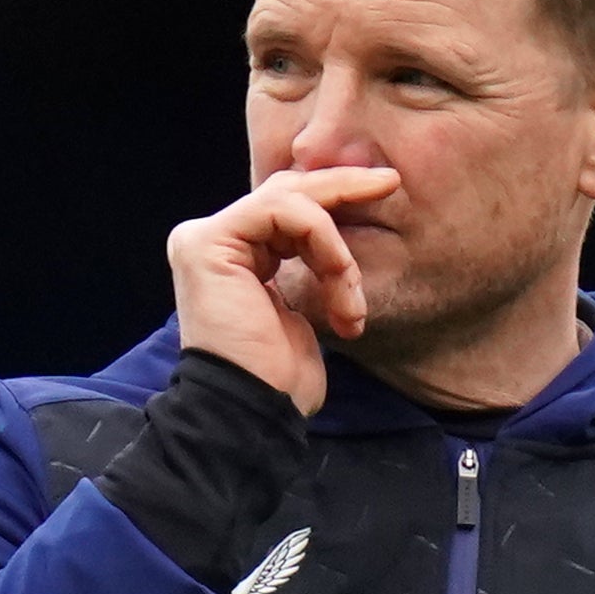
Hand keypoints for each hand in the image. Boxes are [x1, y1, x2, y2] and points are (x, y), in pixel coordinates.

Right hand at [168, 167, 397, 411]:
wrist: (253, 411)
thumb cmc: (280, 380)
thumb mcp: (305, 312)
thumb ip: (310, 269)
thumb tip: (339, 245)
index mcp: (234, 257)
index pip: (287, 208)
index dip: (335, 197)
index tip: (384, 190)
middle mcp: (214, 242)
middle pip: (286, 191)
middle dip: (343, 186)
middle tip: (389, 182)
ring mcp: (205, 239)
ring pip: (290, 200)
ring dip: (336, 248)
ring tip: (350, 296)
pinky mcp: (208, 242)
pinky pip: (284, 213)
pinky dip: (324, 241)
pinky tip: (338, 279)